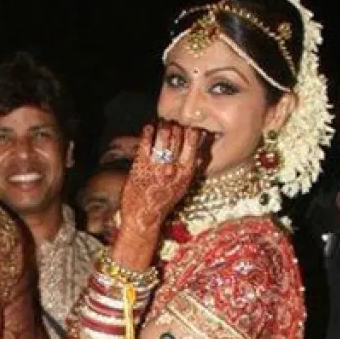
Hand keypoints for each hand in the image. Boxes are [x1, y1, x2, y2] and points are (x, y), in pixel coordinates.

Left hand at [119, 121, 205, 238]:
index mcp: (186, 173)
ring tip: (162, 123)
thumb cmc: (163, 202)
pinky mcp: (140, 165)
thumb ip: (189, 170)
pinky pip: (146, 143)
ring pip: (164, 136)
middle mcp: (173, 168)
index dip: (192, 131)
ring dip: (163, 126)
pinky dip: (148, 132)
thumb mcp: (182, 187)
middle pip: (178, 137)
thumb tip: (199, 154)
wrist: (144, 217)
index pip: (193, 144)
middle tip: (174, 121)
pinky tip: (149, 128)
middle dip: (177, 125)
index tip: (190, 125)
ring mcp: (156, 166)